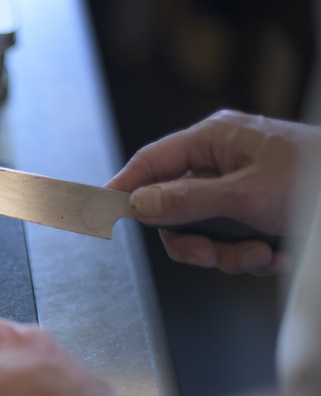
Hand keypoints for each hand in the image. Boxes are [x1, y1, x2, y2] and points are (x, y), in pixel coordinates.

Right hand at [106, 110, 320, 274]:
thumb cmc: (316, 179)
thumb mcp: (245, 194)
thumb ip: (186, 200)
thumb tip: (139, 204)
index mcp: (214, 139)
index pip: (150, 163)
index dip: (123, 188)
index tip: (97, 209)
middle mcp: (221, 161)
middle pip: (172, 208)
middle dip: (194, 240)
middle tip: (210, 255)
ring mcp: (236, 188)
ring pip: (200, 232)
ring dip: (226, 254)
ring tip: (258, 255)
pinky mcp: (252, 212)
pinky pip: (227, 241)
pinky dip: (248, 256)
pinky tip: (273, 253)